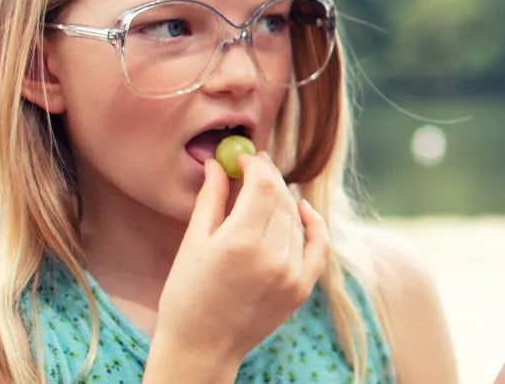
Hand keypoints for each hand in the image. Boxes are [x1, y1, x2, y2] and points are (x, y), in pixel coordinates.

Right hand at [151, 153, 329, 371]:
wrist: (202, 347)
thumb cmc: (186, 295)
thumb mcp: (193, 244)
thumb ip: (211, 199)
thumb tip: (217, 163)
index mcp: (239, 242)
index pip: (263, 185)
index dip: (256, 164)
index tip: (245, 156)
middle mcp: (271, 256)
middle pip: (281, 199)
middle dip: (268, 177)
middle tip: (255, 166)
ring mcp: (291, 274)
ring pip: (295, 219)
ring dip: (282, 200)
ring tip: (265, 190)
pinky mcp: (301, 289)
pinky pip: (318, 247)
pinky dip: (314, 225)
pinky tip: (302, 209)